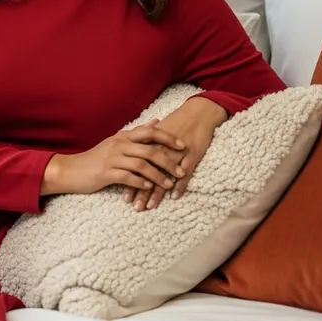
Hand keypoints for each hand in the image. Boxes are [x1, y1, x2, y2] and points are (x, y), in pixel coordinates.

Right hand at [42, 121, 186, 195]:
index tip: (183, 146)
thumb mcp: (117, 141)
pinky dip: (140, 182)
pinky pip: (127, 177)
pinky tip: (148, 187)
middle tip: (181, 170)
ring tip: (168, 184)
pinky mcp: (106, 173)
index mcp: (123, 136)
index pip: (150, 132)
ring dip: (157, 175)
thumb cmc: (97, 157)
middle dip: (168, 161)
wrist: (71, 170)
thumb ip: (138, 132)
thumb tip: (157, 121)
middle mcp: (119, 145)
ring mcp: (112, 159)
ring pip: (141, 165)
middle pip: (150, 150)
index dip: (168, 138)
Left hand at [124, 96, 227, 211]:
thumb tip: (131, 155)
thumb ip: (144, 145)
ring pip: (164, 176)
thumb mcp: (157, 133)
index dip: (131, 181)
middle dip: (141, 191)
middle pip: (148, 174)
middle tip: (135, 207)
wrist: (197, 113)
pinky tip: (173, 197)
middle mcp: (161, 150)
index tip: (125, 197)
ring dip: (157, 193)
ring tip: (149, 206)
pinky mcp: (192, 155)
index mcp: (151, 144)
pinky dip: (180, 185)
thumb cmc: (176, 123)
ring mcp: (177, 154)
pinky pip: (185, 173)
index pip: (138, 167)